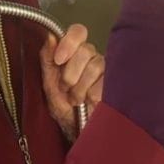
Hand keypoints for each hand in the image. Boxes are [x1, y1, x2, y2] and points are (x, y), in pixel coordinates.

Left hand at [39, 24, 103, 139]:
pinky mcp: (116, 84)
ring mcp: (106, 70)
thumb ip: (47, 58)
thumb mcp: (48, 82)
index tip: (59, 59)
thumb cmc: (63, 107)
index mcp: (75, 53)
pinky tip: (89, 103)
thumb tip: (50, 36)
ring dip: (80, 88)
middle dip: (70, 73)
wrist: (76, 131)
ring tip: (76, 99)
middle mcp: (92, 58)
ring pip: (95, 66)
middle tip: (65, 88)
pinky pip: (105, 82)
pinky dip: (92, 96)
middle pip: (85, 50)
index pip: (78, 32)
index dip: (69, 42)